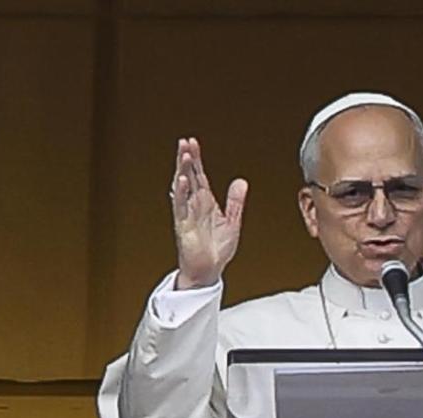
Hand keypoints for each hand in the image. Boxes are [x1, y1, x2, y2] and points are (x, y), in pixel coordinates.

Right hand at [171, 137, 247, 289]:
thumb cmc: (217, 249)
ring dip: (182, 171)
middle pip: (189, 176)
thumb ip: (236, 201)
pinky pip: (180, 207)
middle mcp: (195, 205)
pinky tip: (181, 181)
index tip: (193, 143)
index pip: (199, 175)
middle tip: (184, 142)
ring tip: (183, 155)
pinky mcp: (183, 226)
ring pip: (183, 188)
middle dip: (186, 159)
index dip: (196, 159)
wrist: (209, 271)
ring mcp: (188, 214)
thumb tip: (241, 182)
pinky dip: (181, 193)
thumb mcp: (233, 222)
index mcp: (206, 202)